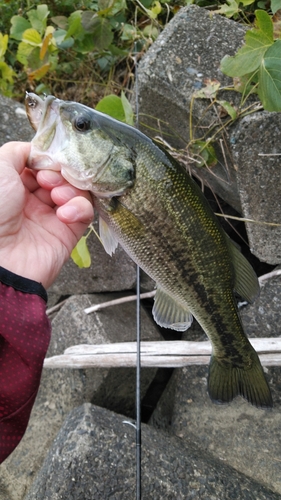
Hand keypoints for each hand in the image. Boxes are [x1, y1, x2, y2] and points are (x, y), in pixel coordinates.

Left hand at [0, 142, 93, 288]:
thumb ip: (18, 151)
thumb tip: (37, 151)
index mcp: (12, 186)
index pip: (40, 164)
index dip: (47, 159)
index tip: (44, 161)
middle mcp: (31, 201)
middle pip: (60, 175)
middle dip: (58, 172)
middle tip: (47, 180)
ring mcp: (50, 217)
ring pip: (75, 191)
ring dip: (69, 188)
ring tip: (56, 196)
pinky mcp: (68, 233)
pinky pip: (84, 212)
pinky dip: (78, 208)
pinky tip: (64, 214)